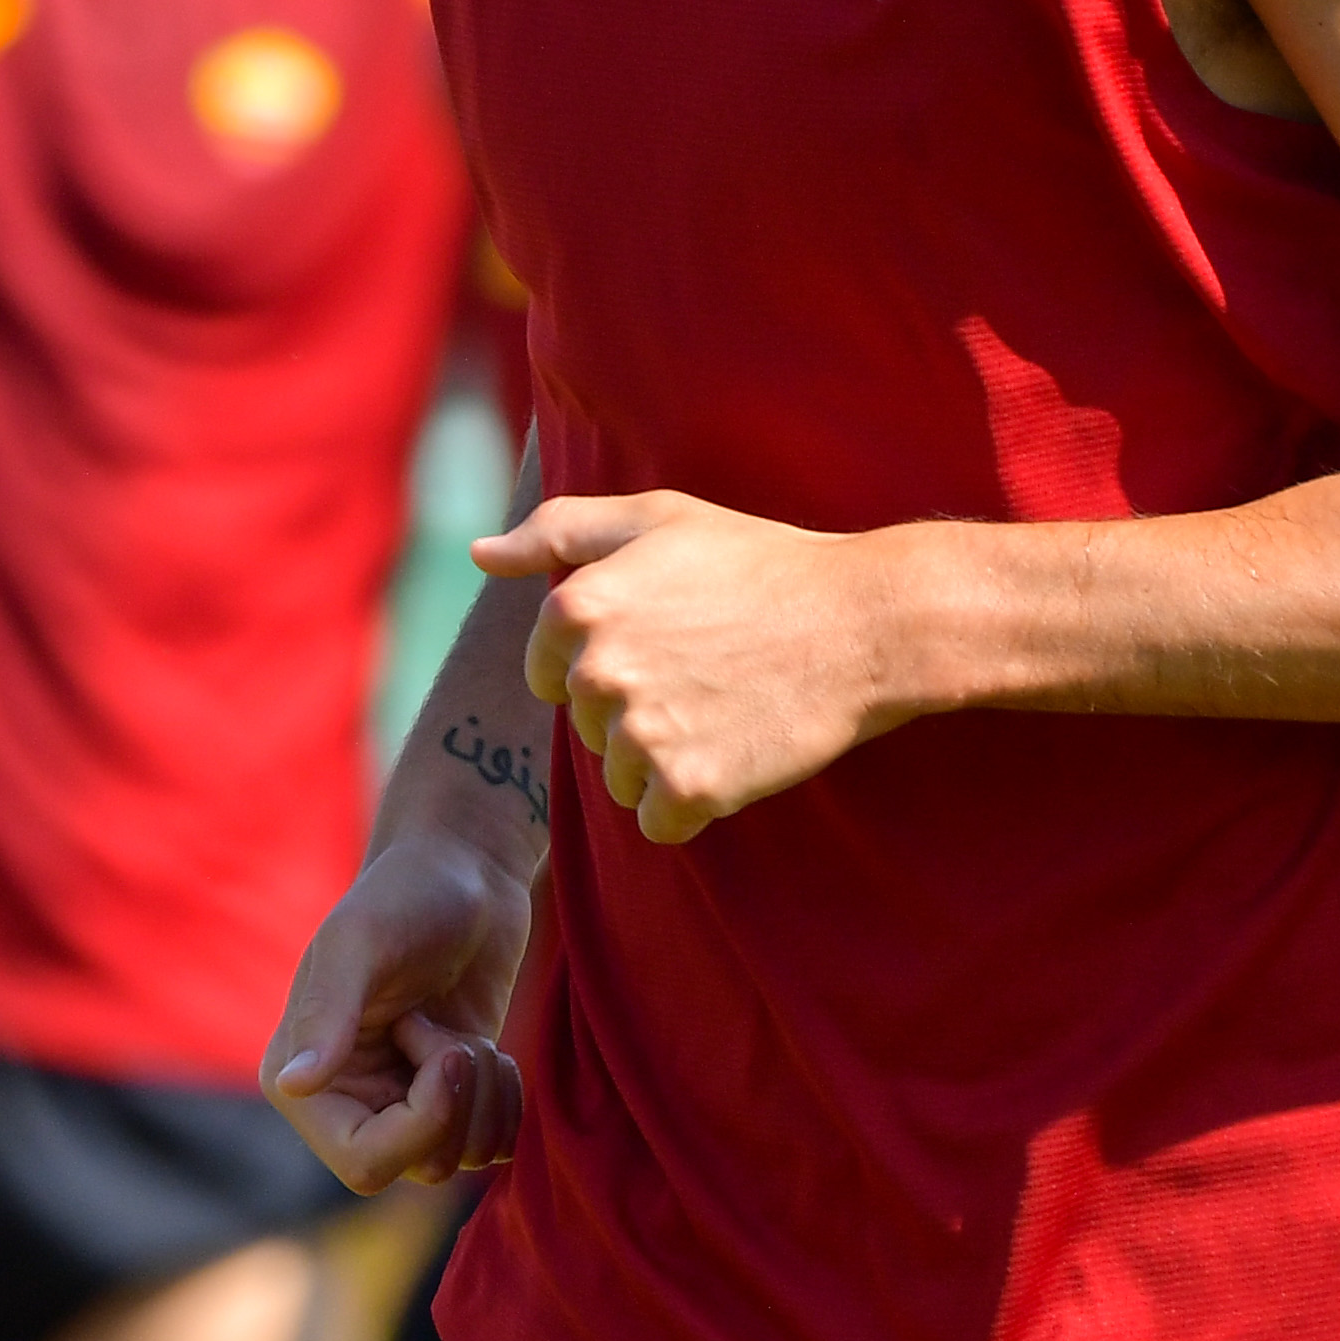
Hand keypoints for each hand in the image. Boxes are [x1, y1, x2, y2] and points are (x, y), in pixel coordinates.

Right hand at [261, 833, 531, 1193]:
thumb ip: (326, 1015)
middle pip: (418, 1169)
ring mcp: (402, 1105)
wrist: (465, 872)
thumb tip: (292, 1086)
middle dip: (456, 1104)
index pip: (363, 1163)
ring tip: (463, 1031)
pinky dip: (506, 1103)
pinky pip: (492, 1147)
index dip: (420, 1126)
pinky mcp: (453, 1099)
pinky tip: (490, 1047)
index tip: (448, 1054)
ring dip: (484, 1096)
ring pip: (461, 1162)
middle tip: (451, 1033)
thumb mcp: (361, 943)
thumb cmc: (406, 894)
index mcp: (301, 1080)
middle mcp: (346, 1103)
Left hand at [479, 493, 908, 845]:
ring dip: (664, 762)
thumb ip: (555, 532)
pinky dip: (693, 804)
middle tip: (709, 674)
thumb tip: (478, 556)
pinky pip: (658, 822)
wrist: (861, 622)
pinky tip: (736, 755)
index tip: (667, 646)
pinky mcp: (688, 788)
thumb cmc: (758, 562)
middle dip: (635, 713)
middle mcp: (598, 673)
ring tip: (726, 711)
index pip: (549, 675)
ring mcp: (642, 734)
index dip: (607, 666)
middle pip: (587, 729)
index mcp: (576, 608)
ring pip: (619, 779)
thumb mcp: (656, 518)